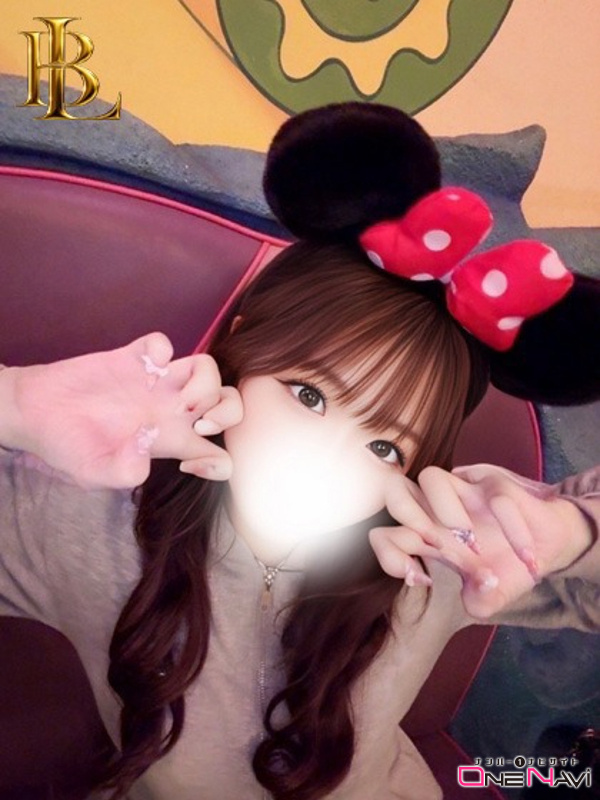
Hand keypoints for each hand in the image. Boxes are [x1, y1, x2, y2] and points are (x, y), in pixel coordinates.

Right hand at [10, 332, 242, 489]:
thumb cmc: (68, 447)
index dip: (218, 462)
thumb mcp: (94, 474)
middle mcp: (170, 411)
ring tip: (180, 398)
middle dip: (227, 414)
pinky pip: (162, 344)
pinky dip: (162, 348)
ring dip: (206, 382)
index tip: (190, 463)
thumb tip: (146, 447)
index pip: (218, 454)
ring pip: (208, 369)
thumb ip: (124, 471)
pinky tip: (147, 363)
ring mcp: (155, 383)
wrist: (35, 414)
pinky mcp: (133, 359)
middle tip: (199, 423)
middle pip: (228, 405)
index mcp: (169, 443)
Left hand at [369, 464, 592, 618]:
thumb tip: (476, 599)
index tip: (422, 580)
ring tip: (473, 543)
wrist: (549, 544)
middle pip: (395, 492)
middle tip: (439, 547)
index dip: (391, 557)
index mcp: (426, 536)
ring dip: (446, 511)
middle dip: (409, 519)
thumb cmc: (507, 564)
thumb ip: (481, 601)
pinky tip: (526, 557)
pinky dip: (512, 530)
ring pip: (431, 477)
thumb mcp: (492, 593)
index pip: (385, 535)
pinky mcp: (495, 482)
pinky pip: (496, 495)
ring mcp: (464, 491)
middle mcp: (438, 510)